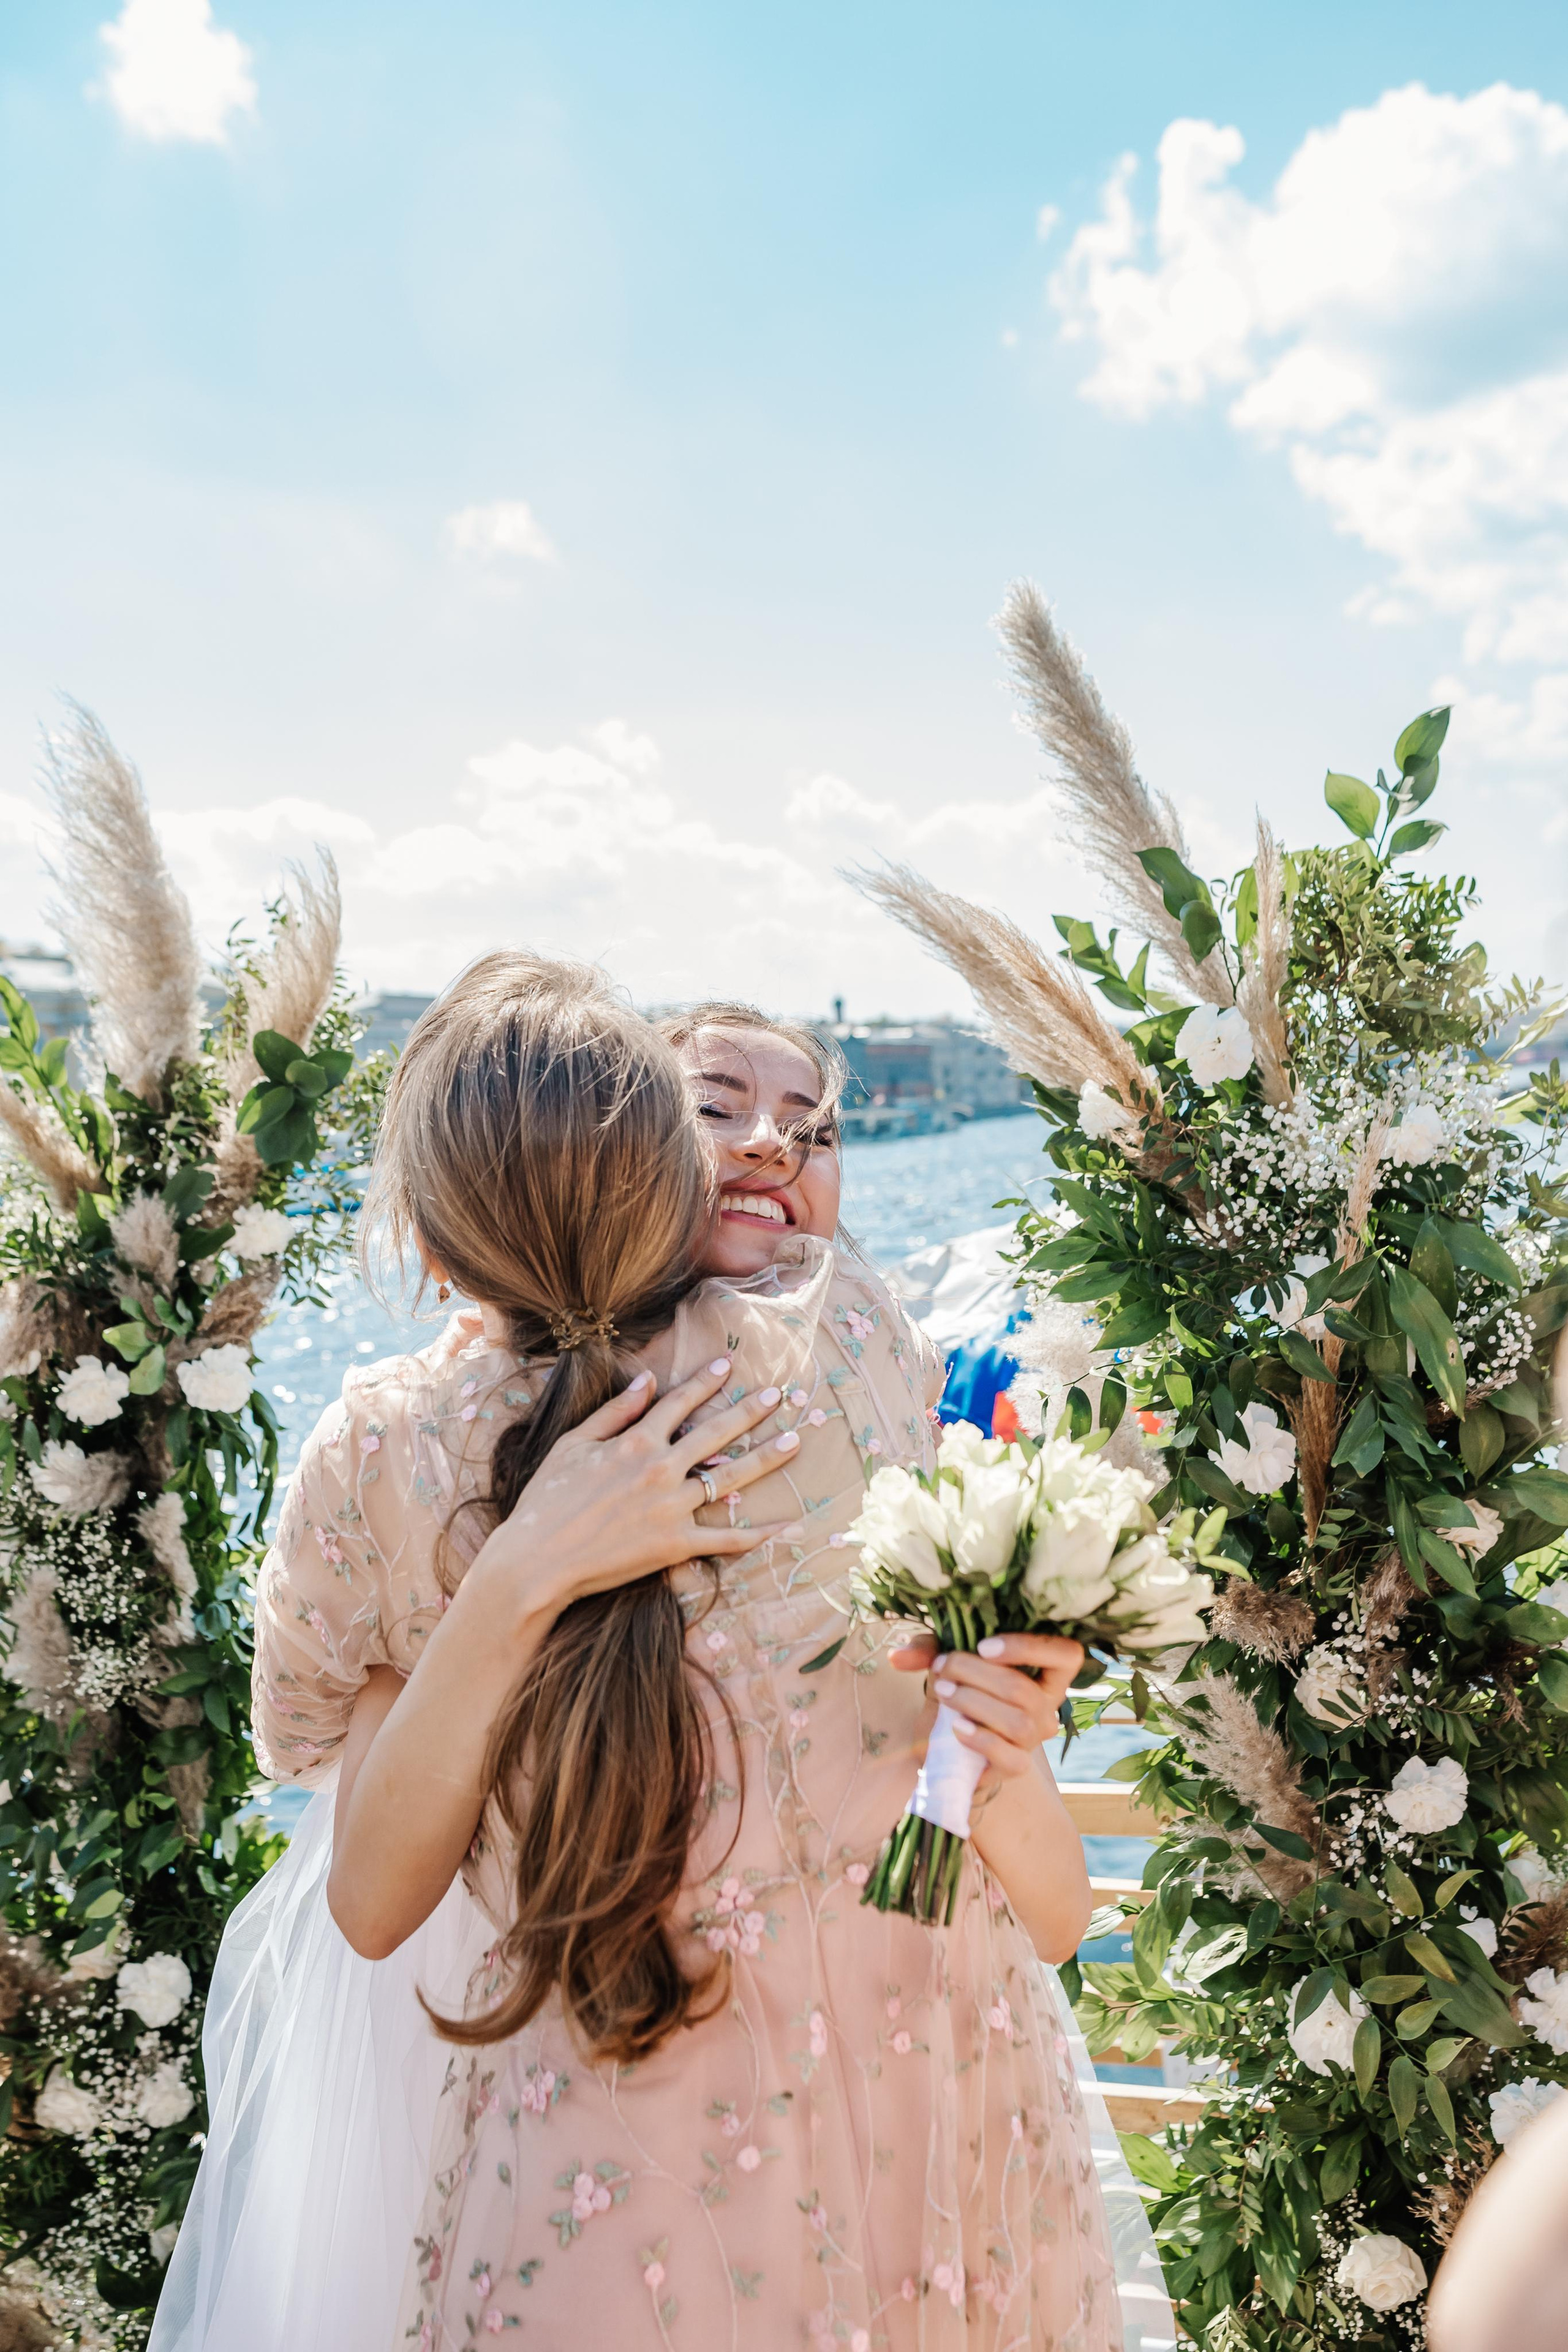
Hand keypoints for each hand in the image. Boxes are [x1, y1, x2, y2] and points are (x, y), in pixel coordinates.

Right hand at [470, 1358, 803, 1628]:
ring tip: (795, 1442)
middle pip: (716, 1434)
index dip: (706, 1381)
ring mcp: (672, 1508)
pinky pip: (726, 1540)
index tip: (729, 1364)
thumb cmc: (546, 1501)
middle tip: (780, 1395)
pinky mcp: (676, 1545)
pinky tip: (788, 1525)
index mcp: (635, 1442)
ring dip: (766, 1459)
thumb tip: (647, 1379)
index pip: (679, 1402)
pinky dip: (759, 1535)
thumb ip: (613, 1412)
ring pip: (730, 1478)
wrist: (537, 1561)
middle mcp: (661, 1470)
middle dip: (750, 1411)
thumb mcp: (572, 1445)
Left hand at [888, 1631, 1084, 1785]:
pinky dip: (981, 1739)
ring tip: (944, 1693)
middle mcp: (1048, 1706)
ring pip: (1018, 1721)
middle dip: (976, 1673)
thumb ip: (929, 1652)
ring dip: (974, 1703)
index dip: (1031, 1647)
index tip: (983, 1646)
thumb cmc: (958, 1694)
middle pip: (1025, 1688)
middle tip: (942, 1669)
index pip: (1067, 1654)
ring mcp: (1034, 1738)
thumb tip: (899, 1656)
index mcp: (1043, 1672)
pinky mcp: (1016, 1766)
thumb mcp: (946, 1664)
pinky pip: (1009, 1756)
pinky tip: (956, 1727)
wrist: (949, 1747)